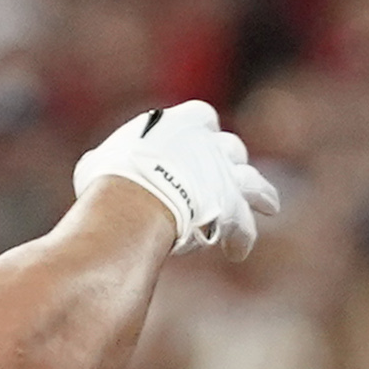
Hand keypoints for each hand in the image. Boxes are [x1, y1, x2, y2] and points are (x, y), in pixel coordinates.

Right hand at [73, 100, 280, 256]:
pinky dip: (241, 237)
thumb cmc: (109, 179)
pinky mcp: (231, 208)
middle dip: (230, 163)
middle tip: (228, 176)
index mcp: (180, 123)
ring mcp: (225, 176)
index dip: (201, 132)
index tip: (198, 144)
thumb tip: (97, 166)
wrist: (132, 201)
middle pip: (231, 148)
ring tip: (270, 204)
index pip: (201, 117)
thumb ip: (111, 158)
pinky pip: (244, 224)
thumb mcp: (101, 160)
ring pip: (253, 182)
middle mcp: (210, 144)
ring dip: (262, 194)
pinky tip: (237, 251)